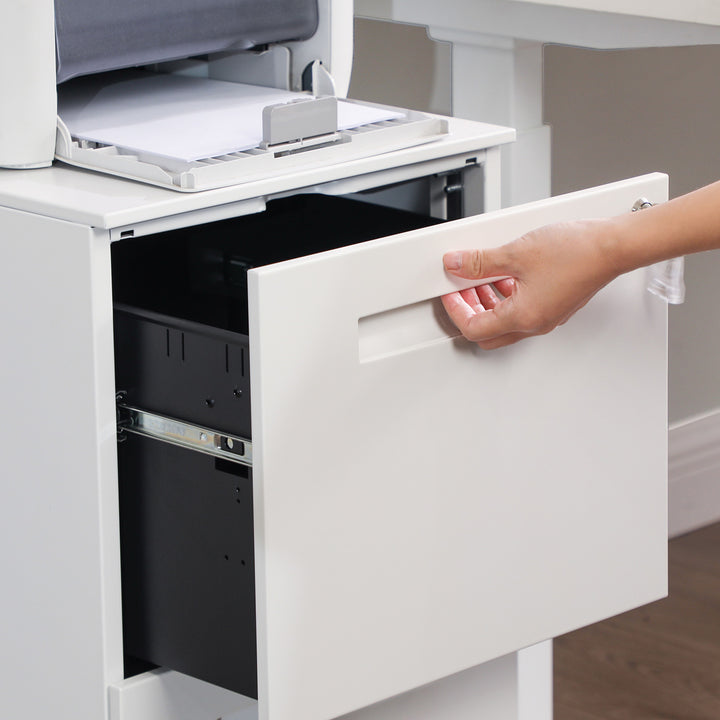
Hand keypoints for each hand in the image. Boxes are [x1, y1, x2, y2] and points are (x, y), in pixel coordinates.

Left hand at [441, 219, 620, 348]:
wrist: (613, 246)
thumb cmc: (577, 252)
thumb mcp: (516, 253)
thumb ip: (480, 262)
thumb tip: (456, 265)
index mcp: (522, 317)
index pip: (473, 328)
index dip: (455, 310)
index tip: (449, 292)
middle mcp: (535, 324)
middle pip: (487, 332)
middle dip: (469, 311)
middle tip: (460, 288)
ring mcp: (546, 317)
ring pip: (504, 323)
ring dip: (487, 304)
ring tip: (479, 277)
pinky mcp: (554, 307)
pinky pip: (521, 311)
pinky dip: (506, 297)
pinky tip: (504, 274)